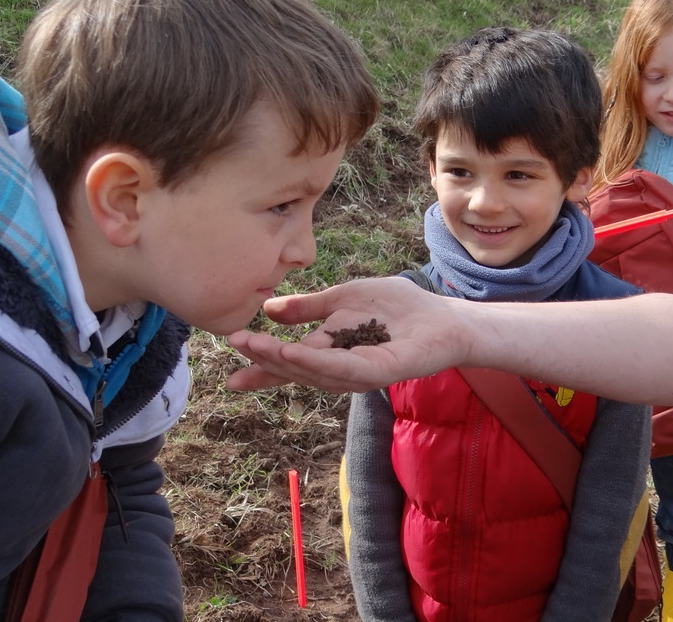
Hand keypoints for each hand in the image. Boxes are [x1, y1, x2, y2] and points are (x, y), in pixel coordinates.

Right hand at [226, 277, 470, 393]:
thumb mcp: (343, 299)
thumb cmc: (399, 308)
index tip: (230, 369)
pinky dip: (315, 362)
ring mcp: (358, 373)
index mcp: (329, 351)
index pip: (289, 361)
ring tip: (255, 346)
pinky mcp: (378, 371)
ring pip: (313, 371)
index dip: (260, 364)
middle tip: (235, 343)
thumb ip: (307, 307)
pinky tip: (293, 353)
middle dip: (263, 357)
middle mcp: (339, 368)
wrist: (442, 317)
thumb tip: (267, 309)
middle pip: (295, 368)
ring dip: (282, 360)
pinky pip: (342, 368)